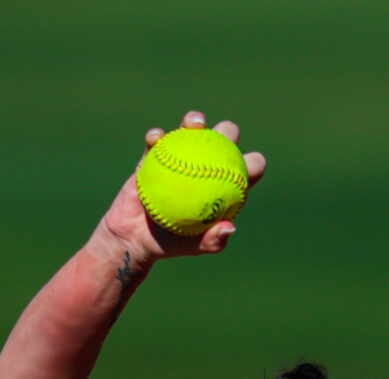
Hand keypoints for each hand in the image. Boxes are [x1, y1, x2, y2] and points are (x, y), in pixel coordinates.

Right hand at [95, 111, 266, 266]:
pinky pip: (155, 142)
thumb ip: (214, 240)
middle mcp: (203, 167)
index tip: (248, 167)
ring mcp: (179, 158)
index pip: (244, 170)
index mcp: (221, 186)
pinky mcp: (153, 156)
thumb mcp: (195, 247)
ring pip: (190, 132)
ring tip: (195, 123)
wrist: (135, 238)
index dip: (253, 164)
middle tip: (223, 136)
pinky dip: (155, 137)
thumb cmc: (171, 244)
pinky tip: (156, 137)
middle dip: (228, 131)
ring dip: (194, 121)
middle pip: (222, 141)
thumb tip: (231, 227)